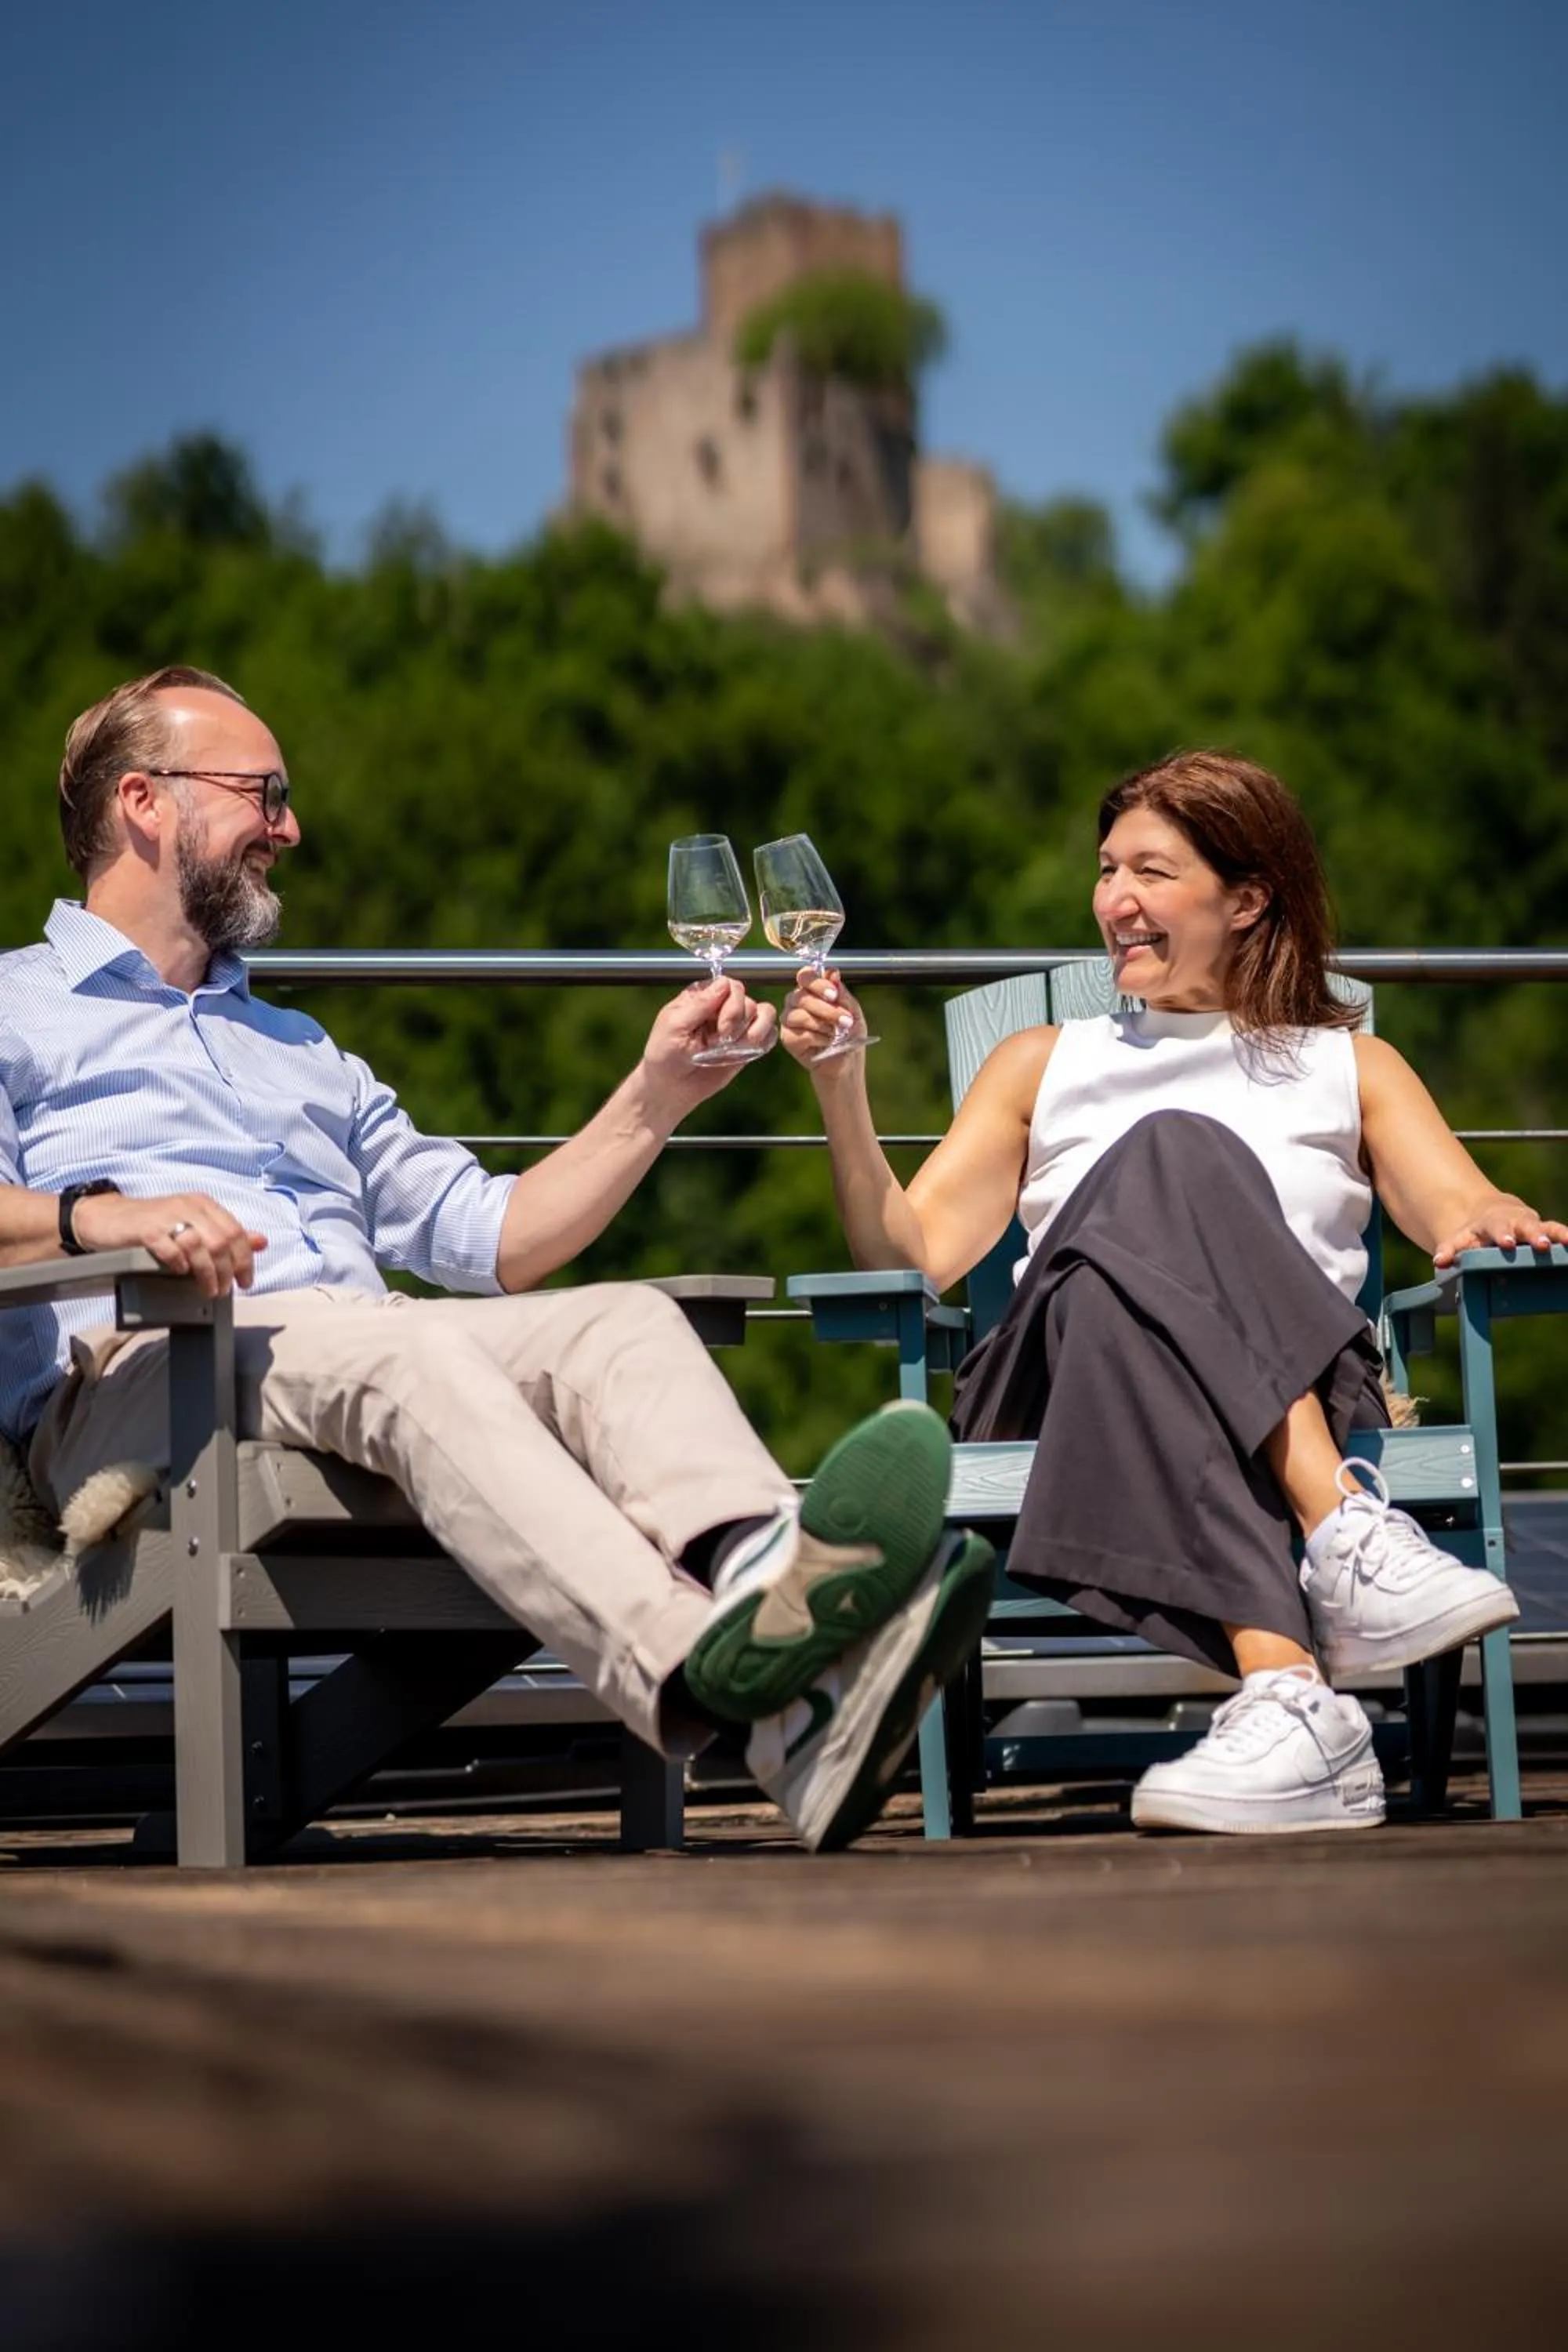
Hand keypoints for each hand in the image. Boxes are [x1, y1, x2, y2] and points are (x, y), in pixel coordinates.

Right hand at [69, 1188, 267, 1297]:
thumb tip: (262, 1242)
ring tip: (207, 1289)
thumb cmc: (154, 1225)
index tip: (245, 1282)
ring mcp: (167, 1216)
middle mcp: (189, 1205)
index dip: (245, 1260)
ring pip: (200, 1246)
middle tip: (223, 1290)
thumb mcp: (194, 1225)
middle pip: (221, 1241)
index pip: (236, 1232)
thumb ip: (226, 1234)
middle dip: (227, 1271)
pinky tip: (180, 1272)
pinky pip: (170, 1248)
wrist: (108, 1218)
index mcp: (204, 1204)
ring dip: (207, 1273)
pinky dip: (179, 1263)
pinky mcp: (147, 1229)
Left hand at [642, 976, 775, 1099]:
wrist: (671, 1087)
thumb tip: (724, 982)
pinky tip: (747, 1049)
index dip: (730, 1003)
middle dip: (737, 1021)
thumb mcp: (675, 1026)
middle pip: (747, 1000)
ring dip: (754, 1030)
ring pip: (763, 1012)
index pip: (729, 985)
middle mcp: (722, 1007)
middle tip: (720, 1041)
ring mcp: (737, 1026)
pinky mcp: (747, 1045)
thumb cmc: (665, 1055)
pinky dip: (764, 1039)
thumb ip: (699, 1004)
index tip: (719, 1027)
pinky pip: (769, 1033)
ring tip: (735, 1047)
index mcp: (702, 998)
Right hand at [782, 966, 864, 1069]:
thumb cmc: (849, 1035)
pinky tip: (826, 1042)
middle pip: (801, 995)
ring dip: (823, 1024)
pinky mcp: (788, 1038)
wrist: (847, 1062)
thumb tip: (832, 972)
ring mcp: (790, 1020)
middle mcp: (797, 1002)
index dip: (817, 982)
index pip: (805, 975)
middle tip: (845, 1021)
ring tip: (837, 1034)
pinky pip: (799, 1033)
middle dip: (827, 1009)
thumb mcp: (853, 1012)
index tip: (834, 994)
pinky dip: (817, 1038)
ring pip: (799, 1014)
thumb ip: (842, 993)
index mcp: (813, 991)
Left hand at [1432, 1194, 1567, 1268]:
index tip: (1507, 1243)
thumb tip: (1439, 1262)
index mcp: (1491, 1223)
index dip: (1503, 1235)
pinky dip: (1566, 1237)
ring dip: (1557, 1235)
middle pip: (1524, 1225)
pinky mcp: (1545, 1230)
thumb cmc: (1473, 1232)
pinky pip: (1558, 1232)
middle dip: (1532, 1234)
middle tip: (1540, 1244)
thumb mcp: (1458, 1239)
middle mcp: (1514, 1221)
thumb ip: (1449, 1250)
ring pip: (1546, 1227)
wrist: (1488, 1213)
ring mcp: (1532, 1225)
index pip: (1496, 1228)